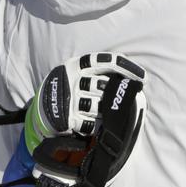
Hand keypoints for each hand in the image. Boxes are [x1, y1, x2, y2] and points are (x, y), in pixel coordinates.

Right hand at [24, 51, 144, 153]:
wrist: (42, 110)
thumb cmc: (69, 90)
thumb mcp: (77, 73)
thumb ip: (96, 72)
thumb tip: (130, 78)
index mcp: (75, 65)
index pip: (104, 61)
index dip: (126, 66)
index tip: (143, 77)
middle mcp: (71, 80)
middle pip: (103, 85)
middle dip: (116, 93)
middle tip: (124, 98)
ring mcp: (69, 100)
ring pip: (99, 105)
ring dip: (106, 110)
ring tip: (107, 112)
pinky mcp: (68, 119)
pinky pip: (90, 123)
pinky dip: (97, 125)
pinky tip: (98, 124)